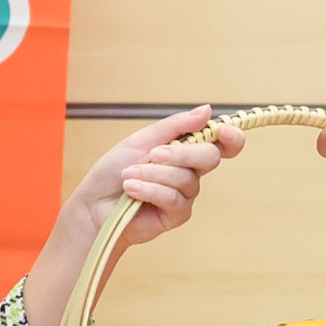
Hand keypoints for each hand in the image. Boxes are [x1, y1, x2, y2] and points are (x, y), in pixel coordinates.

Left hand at [65, 106, 245, 254]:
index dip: (231, 137)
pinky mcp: (177, 215)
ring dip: (153, 174)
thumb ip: (175, 126)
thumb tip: (207, 110)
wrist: (94, 203)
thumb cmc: (114, 170)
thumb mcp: (142, 140)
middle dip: (182, 153)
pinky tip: (130, 189)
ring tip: (128, 175)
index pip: (220, 143)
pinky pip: (173, 198)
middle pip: (210, 157)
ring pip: (186, 178)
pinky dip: (149, 190)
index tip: (222, 130)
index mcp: (185, 149)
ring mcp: (185, 194)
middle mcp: (190, 171)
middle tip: (154, 153)